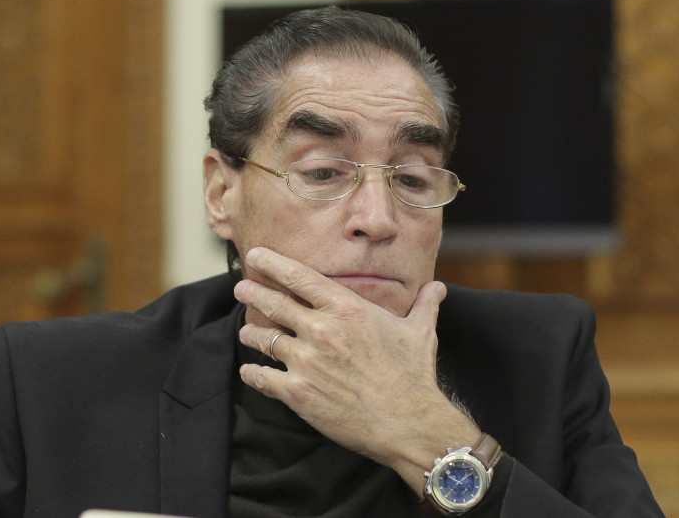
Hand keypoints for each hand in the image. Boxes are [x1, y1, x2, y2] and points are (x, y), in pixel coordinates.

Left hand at [234, 247, 479, 494]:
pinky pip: (263, 378)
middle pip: (273, 303)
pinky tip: (250, 370)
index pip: (299, 276)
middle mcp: (321, 330)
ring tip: (246, 332)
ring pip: (264, 340)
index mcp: (347, 308)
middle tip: (240, 288)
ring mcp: (307, 362)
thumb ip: (424, 305)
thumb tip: (437, 288)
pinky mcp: (298, 393)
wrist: (408, 422)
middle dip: (252, 293)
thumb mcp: (420, 331)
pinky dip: (253, 372)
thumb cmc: (413, 374)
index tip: (255, 256)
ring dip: (251, 333)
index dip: (272, 263)